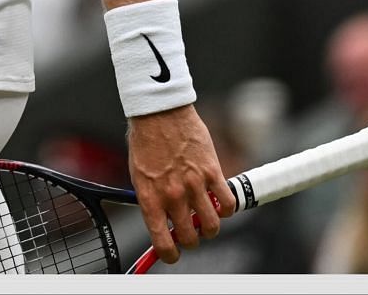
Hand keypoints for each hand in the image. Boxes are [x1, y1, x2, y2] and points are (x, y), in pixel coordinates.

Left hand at [126, 105, 233, 263]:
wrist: (160, 112)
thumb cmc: (147, 141)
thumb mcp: (140, 176)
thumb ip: (152, 200)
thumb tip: (163, 220)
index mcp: (151, 200)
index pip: (163, 243)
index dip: (170, 254)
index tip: (173, 253)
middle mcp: (173, 197)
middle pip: (190, 237)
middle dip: (192, 239)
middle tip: (192, 229)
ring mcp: (194, 185)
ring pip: (212, 226)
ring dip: (211, 227)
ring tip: (208, 217)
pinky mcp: (212, 172)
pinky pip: (228, 203)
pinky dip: (227, 208)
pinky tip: (221, 201)